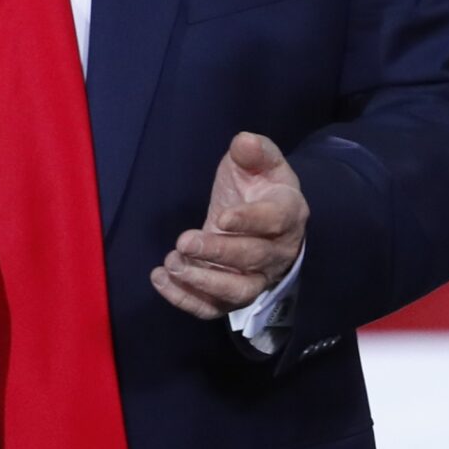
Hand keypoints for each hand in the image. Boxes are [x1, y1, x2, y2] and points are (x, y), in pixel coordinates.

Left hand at [153, 131, 308, 319]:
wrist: (260, 218)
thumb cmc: (257, 186)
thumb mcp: (259, 161)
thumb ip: (254, 151)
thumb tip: (244, 141)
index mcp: (288, 213)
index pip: (275, 221)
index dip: (249, 221)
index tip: (221, 217)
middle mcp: (278, 251)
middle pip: (253, 259)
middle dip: (218, 252)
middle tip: (184, 241)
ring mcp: (257, 278)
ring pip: (237, 292)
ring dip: (202, 281)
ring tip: (171, 264)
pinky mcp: (232, 295)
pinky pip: (213, 307)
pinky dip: (185, 299)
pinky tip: (161, 279)